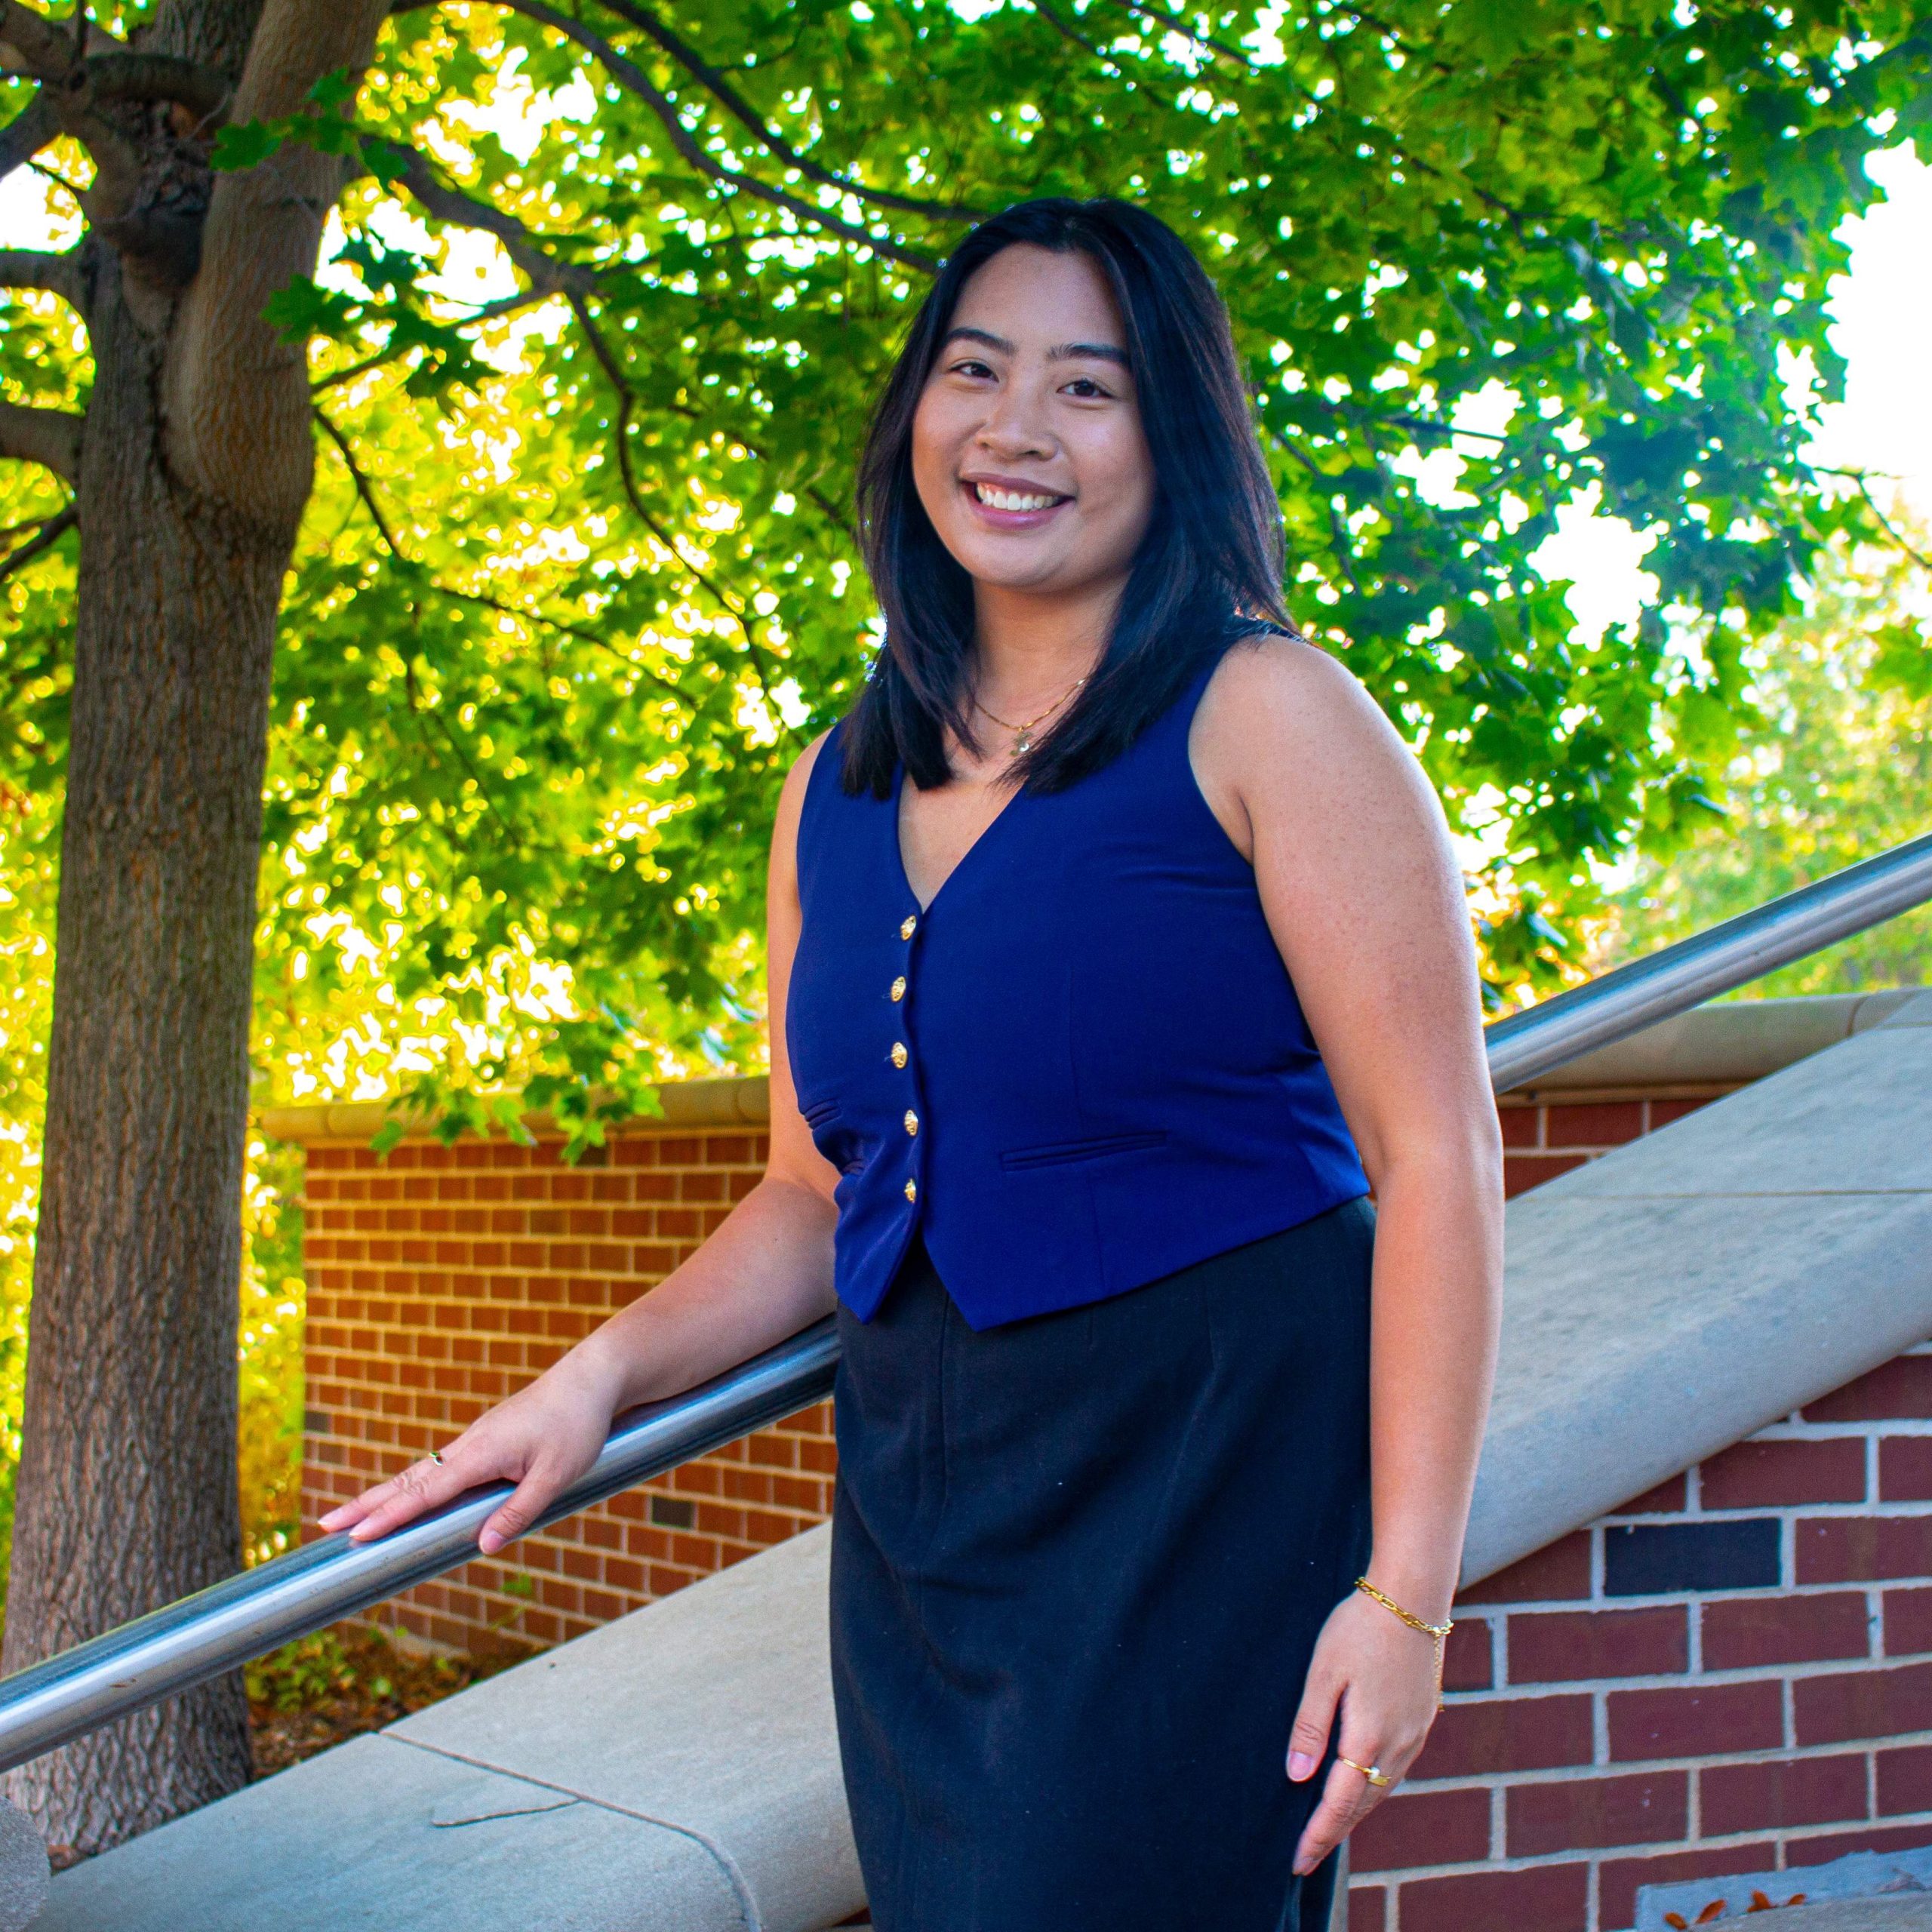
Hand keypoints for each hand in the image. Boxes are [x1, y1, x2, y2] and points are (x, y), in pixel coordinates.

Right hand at [317, 1354, 621, 1555]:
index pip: (424, 1492)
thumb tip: (483, 1546)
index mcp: (480, 1453)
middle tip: (325, 1528)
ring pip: (420, 1473)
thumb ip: (519, 1510)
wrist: (592, 1379)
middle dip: (367, 1505)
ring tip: (352, 1518)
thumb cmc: (578, 1425)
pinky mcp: (485, 1441)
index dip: (388, 1517)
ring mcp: (475, 1441)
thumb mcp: (557, 1474)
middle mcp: (468, 1445)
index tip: (354, 1536)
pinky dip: (413, 1485)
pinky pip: (440, 1468)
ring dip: (385, 1495)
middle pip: (408, 1481)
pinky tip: (407, 1498)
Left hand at [1284, 1584, 1444, 1876]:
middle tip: (1306, 1856)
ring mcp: (1414, 1734)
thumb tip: (1296, 1778)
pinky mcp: (1422, 1720)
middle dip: (1333, 1832)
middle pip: (1362, 1805)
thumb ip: (1310, 1727)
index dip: (1317, 1835)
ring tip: (1328, 1828)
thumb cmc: (1360, 1628)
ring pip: (1381, 1789)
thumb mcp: (1324, 1673)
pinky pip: (1395, 1770)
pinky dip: (1373, 1788)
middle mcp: (1398, 1745)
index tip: (1296, 1862)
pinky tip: (1360, 1787)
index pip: (1339, 1804)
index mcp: (1368, 1737)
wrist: (1413, 1598)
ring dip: (1355, 1813)